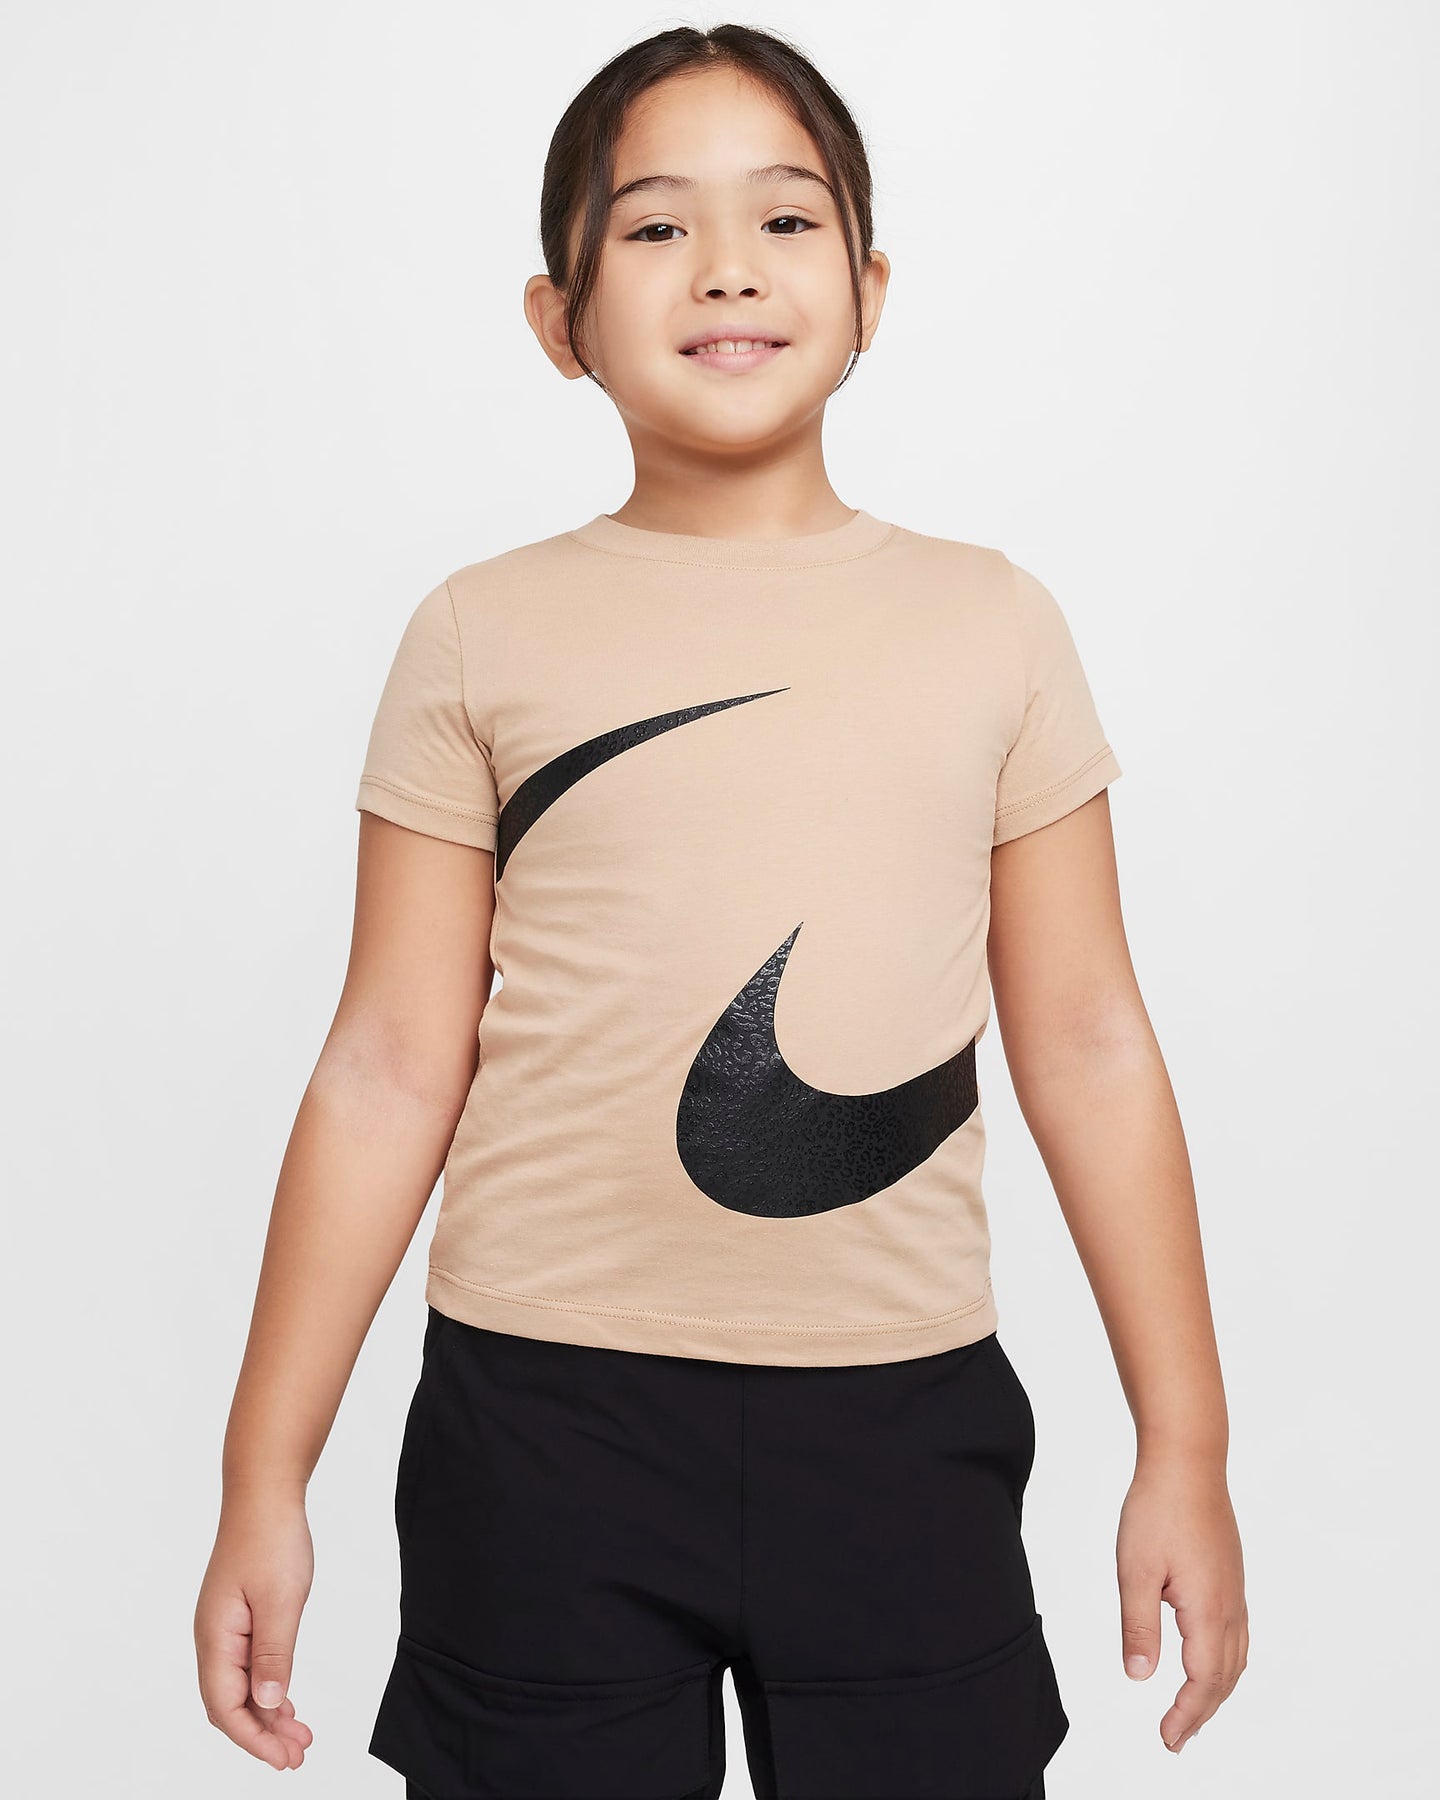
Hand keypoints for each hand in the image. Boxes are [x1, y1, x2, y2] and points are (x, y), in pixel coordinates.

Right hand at [194, 1485, 315, 1770]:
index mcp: (216, 1637)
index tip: (284, 1758)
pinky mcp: (238, 1616)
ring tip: (300, 1735)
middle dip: (262, 1734)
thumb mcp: (281, 1600)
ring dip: (267, 1713)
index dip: (254, 1738)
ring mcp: (224, 1627)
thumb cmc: (271, 1539)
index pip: (226, 1706)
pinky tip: (286, 1700)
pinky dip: (268, 1687)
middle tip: (298, 1754)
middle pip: (230, 1704)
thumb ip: (274, 1654)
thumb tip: (267, 1704)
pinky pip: (247, 1665)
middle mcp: (213, 1637)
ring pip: (240, 1686)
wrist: (264, 1493)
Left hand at [1116, 1453, 1247, 1754]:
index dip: (1186, 1715)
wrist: (1188, 1462)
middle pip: (1223, 1677)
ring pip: (1234, 1657)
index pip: (1202, 1681)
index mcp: (1207, 1610)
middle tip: (1176, 1738)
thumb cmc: (1159, 1510)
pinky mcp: (1230, 1576)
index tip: (1168, 1739)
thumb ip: (1139, 1626)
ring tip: (1191, 1710)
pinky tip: (1207, 1659)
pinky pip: (1236, 1635)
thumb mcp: (1136, 1570)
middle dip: (1201, 1712)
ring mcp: (1234, 1591)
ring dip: (1215, 1690)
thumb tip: (1140, 1676)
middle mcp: (1230, 1607)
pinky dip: (1223, 1662)